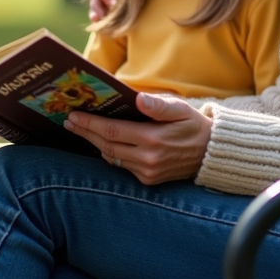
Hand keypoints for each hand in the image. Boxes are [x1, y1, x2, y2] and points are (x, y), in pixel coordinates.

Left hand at [66, 93, 210, 184]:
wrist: (210, 152)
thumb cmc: (192, 125)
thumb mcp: (180, 109)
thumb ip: (158, 105)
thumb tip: (139, 99)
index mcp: (152, 139)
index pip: (112, 131)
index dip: (90, 124)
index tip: (74, 116)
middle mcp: (147, 159)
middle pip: (106, 145)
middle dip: (86, 133)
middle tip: (69, 122)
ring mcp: (147, 172)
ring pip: (112, 157)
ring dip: (95, 144)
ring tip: (82, 130)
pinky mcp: (148, 179)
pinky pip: (122, 166)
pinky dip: (110, 154)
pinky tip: (103, 143)